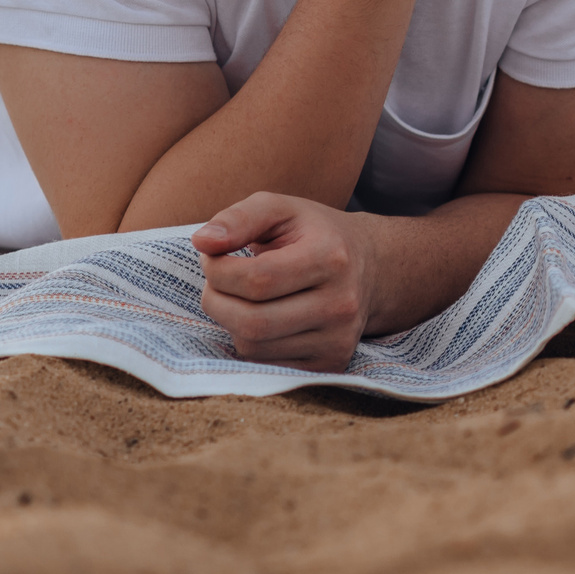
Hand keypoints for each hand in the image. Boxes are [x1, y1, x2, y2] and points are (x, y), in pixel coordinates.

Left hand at [193, 192, 379, 371]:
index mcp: (332, 257)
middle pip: (252, 321)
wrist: (372, 267)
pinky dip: (249, 341)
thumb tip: (202, 242)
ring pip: (253, 346)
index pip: (257, 280)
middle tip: (215, 282)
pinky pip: (265, 364)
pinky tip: (260, 317)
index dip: (218, 270)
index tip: (212, 256)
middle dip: (216, 301)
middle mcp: (341, 303)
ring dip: (230, 322)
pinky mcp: (331, 362)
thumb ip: (239, 218)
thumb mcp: (280, 210)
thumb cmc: (315, 234)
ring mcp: (338, 339)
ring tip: (240, 297)